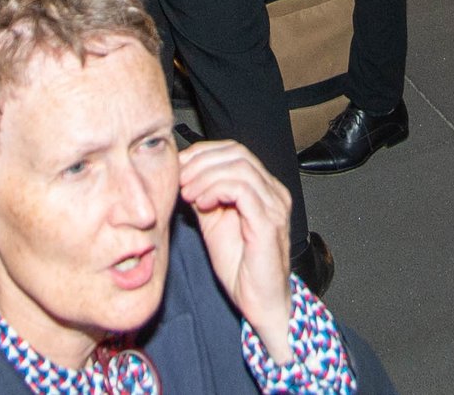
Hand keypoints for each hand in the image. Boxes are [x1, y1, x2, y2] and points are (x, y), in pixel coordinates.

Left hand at [179, 140, 293, 361]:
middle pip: (236, 153)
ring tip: (187, 193)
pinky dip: (215, 189)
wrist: (259, 302)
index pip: (234, 151)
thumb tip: (184, 175)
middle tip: (180, 178)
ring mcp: (274, 205)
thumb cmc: (240, 268)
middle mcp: (274, 192)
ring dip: (205, 175)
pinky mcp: (269, 222)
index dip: (203, 153)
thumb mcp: (214, 223)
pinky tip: (201, 203)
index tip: (179, 166)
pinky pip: (242, 190)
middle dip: (201, 161)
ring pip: (238, 167)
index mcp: (264, 189)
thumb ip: (204, 197)